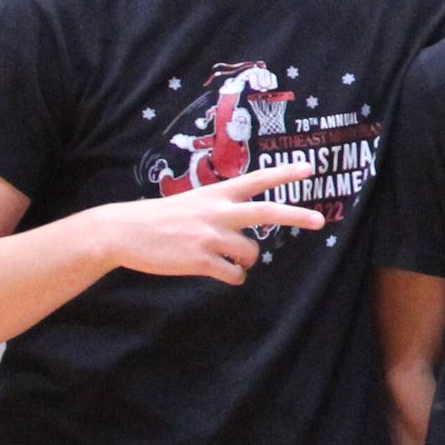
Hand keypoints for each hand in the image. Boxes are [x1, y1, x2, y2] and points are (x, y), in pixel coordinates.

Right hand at [90, 163, 320, 283]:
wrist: (124, 232)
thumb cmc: (161, 218)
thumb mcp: (194, 201)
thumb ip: (222, 209)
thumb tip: (247, 232)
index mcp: (217, 194)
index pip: (258, 180)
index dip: (284, 174)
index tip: (310, 168)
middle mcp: (218, 212)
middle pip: (268, 212)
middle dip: (298, 216)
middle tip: (320, 221)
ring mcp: (210, 236)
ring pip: (251, 253)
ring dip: (246, 261)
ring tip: (229, 259)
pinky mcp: (201, 260)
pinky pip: (234, 274)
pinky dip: (233, 277)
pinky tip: (220, 272)